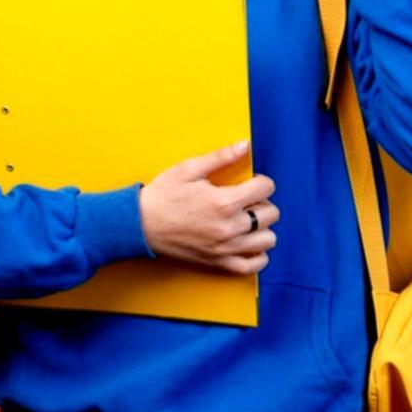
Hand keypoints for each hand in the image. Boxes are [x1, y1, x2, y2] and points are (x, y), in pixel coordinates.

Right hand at [138, 141, 279, 274]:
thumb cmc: (163, 195)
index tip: (250, 182)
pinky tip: (249, 243)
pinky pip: (251, 266)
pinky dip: (257, 256)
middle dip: (263, 202)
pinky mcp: (217, 263)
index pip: (266, 188)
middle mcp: (229, 228)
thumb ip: (221, 157)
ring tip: (247, 220)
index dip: (261, 181)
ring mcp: (225, 248)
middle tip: (246, 200)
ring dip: (262, 228)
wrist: (139, 225)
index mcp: (224, 202)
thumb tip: (245, 145)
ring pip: (268, 240)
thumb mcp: (189, 168)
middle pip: (272, 214)